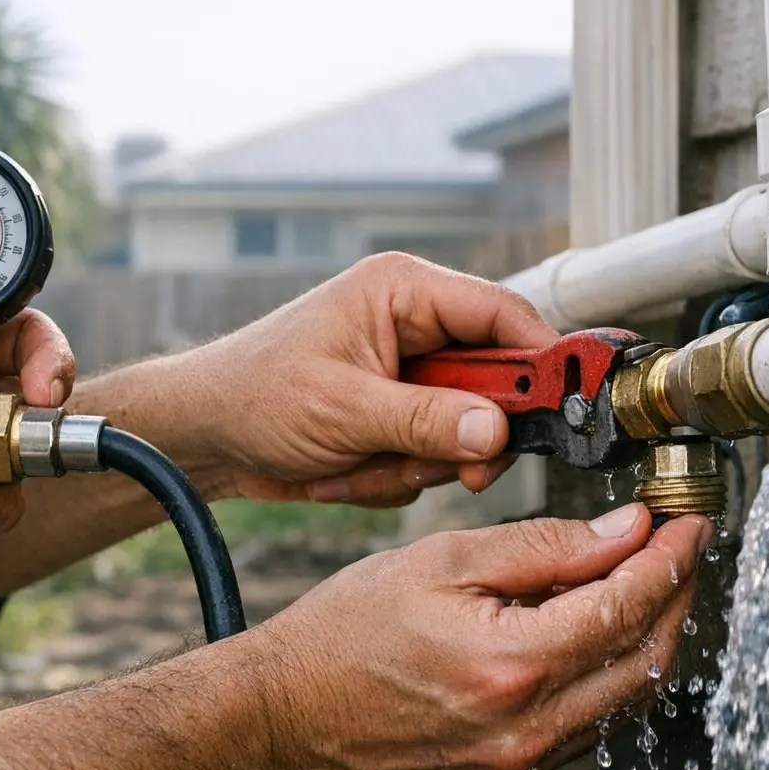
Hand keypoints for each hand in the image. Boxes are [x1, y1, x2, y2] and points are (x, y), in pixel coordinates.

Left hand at [177, 251, 557, 506]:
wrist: (205, 434)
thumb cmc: (253, 395)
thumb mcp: (342, 409)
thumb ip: (425, 420)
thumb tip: (495, 433)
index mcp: (404, 293)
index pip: (504, 315)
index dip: (541, 363)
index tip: (563, 409)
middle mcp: (414, 326)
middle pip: (494, 382)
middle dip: (464, 436)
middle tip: (452, 467)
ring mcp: (408, 376)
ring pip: (465, 432)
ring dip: (417, 463)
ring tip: (359, 462)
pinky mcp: (398, 417)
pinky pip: (433, 457)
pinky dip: (393, 476)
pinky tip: (344, 470)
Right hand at [242, 504, 710, 769]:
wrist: (277, 720)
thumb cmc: (339, 635)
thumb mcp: (437, 562)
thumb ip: (539, 546)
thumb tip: (620, 532)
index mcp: (512, 664)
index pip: (627, 605)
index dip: (669, 559)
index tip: (686, 525)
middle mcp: (524, 730)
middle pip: (645, 663)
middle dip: (675, 600)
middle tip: (677, 554)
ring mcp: (514, 769)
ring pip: (621, 707)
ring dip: (645, 645)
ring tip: (640, 592)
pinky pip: (580, 736)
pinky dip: (601, 686)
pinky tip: (585, 646)